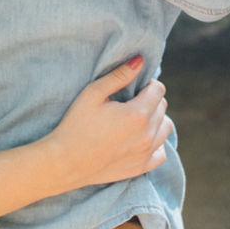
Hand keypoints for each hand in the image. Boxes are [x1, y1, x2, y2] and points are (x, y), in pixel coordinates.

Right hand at [44, 57, 172, 192]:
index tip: (132, 89)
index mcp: (137, 114)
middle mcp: (147, 134)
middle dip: (149, 101)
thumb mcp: (93, 94)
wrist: (64, 162)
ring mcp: (145, 153)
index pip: (158, 89)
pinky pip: (161, 153)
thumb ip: (120, 75)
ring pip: (166, 127)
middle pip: (162, 107)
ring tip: (135, 120)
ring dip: (155, 120)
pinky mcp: (141, 168)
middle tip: (128, 104)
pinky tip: (140, 139)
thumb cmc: (75, 125)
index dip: (146, 85)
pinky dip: (155, 144)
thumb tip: (140, 60)